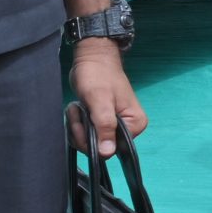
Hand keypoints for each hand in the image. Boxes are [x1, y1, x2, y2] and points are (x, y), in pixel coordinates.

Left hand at [68, 42, 148, 160]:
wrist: (92, 59)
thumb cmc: (98, 76)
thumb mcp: (100, 101)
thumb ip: (105, 127)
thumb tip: (107, 153)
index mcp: (135, 124)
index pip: (112, 149)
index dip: (93, 141)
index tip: (85, 123)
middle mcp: (128, 127)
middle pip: (99, 147)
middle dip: (82, 132)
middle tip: (79, 111)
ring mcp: (114, 125)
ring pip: (89, 141)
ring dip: (77, 126)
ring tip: (78, 107)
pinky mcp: (101, 122)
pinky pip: (85, 134)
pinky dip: (76, 124)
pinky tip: (78, 109)